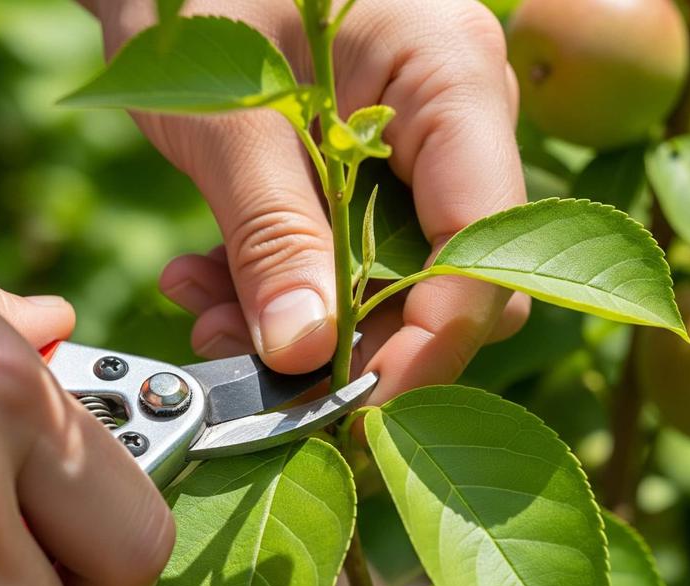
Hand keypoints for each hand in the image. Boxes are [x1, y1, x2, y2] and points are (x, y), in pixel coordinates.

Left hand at [87, 0, 529, 401]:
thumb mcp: (227, 117)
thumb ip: (272, 233)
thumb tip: (303, 356)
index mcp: (453, 77)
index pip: (487, 241)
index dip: (432, 341)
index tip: (352, 404)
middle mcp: (458, 119)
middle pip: (451, 275)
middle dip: (353, 338)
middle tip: (247, 360)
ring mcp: (419, 148)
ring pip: (392, 281)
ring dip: (299, 318)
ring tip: (202, 308)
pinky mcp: (373, 173)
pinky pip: (349, 258)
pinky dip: (280, 284)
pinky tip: (205, 279)